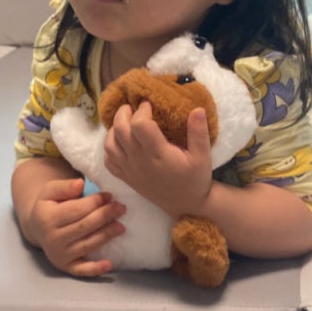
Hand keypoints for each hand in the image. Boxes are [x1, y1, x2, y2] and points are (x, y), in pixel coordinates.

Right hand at [21, 177, 125, 276]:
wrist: (37, 227)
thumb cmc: (49, 205)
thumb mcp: (50, 190)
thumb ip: (65, 186)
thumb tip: (80, 184)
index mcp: (48, 219)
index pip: (77, 210)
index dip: (95, 202)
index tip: (109, 195)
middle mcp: (53, 239)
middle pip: (85, 227)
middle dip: (105, 216)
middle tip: (121, 208)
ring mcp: (59, 255)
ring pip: (88, 245)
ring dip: (106, 235)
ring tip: (121, 226)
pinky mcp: (65, 267)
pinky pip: (82, 270)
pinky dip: (96, 269)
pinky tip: (110, 264)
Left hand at [103, 101, 212, 218]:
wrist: (186, 206)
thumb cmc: (194, 179)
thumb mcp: (203, 156)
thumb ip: (199, 132)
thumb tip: (198, 109)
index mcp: (158, 153)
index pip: (139, 125)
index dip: (142, 110)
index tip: (149, 104)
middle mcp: (140, 161)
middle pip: (120, 130)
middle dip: (123, 113)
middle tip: (133, 107)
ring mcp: (130, 170)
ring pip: (109, 144)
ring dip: (114, 128)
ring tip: (126, 122)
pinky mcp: (126, 178)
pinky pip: (108, 160)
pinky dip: (110, 147)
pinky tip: (121, 141)